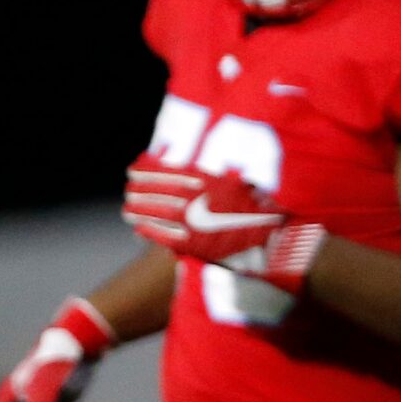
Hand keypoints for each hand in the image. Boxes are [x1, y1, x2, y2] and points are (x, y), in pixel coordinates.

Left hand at [122, 166, 282, 262]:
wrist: (272, 233)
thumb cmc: (258, 202)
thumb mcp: (238, 177)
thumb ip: (213, 168)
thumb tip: (185, 157)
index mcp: (202, 178)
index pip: (163, 171)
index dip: (145, 170)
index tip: (133, 170)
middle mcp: (193, 197)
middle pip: (153, 192)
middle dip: (137, 191)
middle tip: (127, 191)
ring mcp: (190, 221)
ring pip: (153, 213)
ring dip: (137, 211)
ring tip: (127, 211)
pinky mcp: (192, 244)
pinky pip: (162, 236)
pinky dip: (149, 232)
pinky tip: (139, 230)